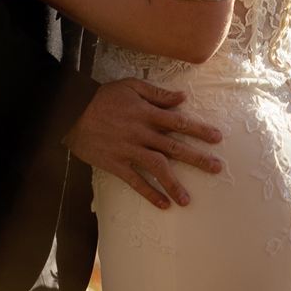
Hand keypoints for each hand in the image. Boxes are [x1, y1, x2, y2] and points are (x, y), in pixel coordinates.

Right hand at [66, 79, 222, 210]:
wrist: (72, 111)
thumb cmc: (103, 97)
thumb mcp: (131, 86)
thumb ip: (158, 94)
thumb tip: (183, 97)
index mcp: (147, 113)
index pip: (179, 122)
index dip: (199, 130)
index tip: (217, 138)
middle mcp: (142, 133)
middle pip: (174, 148)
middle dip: (197, 158)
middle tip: (217, 168)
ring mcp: (129, 150)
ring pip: (157, 168)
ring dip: (174, 184)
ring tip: (187, 200)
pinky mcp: (116, 164)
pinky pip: (135, 181)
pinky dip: (149, 193)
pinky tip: (163, 204)